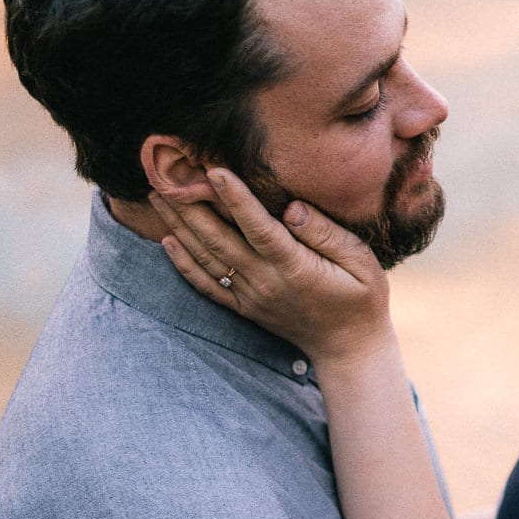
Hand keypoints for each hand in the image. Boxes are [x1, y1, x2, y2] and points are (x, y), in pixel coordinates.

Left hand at [151, 170, 391, 363]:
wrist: (349, 348)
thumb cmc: (361, 297)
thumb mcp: (361, 261)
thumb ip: (326, 233)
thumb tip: (292, 208)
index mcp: (295, 267)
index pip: (258, 227)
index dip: (234, 198)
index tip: (212, 170)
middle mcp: (266, 281)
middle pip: (219, 239)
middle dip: (191, 205)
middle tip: (168, 174)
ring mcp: (251, 297)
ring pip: (208, 258)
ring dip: (179, 226)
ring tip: (157, 196)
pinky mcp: (244, 308)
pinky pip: (207, 285)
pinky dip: (184, 264)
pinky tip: (168, 241)